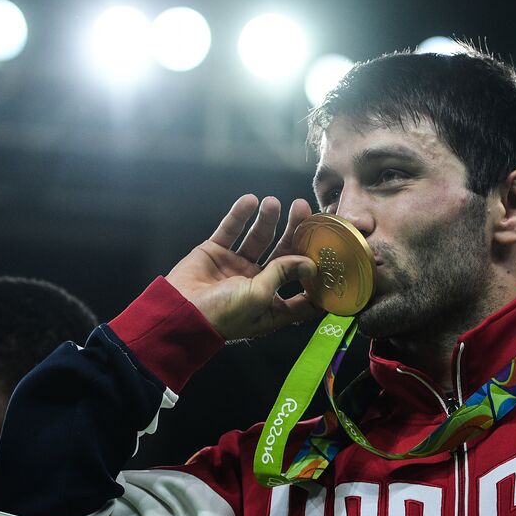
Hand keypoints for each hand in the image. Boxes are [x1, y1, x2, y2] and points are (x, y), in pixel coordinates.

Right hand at [166, 194, 321, 340]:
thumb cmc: (223, 314)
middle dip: (295, 232)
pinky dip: (240, 215)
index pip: (304, 294)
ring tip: (273, 203)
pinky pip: (231, 230)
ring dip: (268, 220)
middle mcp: (258, 285)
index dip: (320, 279)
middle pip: (285, 255)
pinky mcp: (217, 253)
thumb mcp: (260, 296)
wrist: (178, 311)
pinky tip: (250, 201)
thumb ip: (284, 273)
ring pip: (259, 239)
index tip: (337, 259)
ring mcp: (237, 267)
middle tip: (304, 210)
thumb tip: (310, 262)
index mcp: (273, 305)